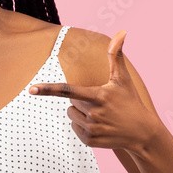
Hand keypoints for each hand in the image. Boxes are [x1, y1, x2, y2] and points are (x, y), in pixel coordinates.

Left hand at [28, 30, 155, 150]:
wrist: (141, 132)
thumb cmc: (130, 101)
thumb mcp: (123, 79)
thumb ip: (116, 55)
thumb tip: (121, 32)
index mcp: (98, 96)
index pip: (68, 90)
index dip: (48, 89)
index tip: (31, 89)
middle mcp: (93, 113)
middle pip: (70, 102)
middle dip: (81, 100)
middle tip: (100, 103)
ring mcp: (91, 128)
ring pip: (71, 115)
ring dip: (81, 113)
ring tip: (101, 115)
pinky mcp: (89, 140)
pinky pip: (74, 128)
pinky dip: (83, 126)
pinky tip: (100, 126)